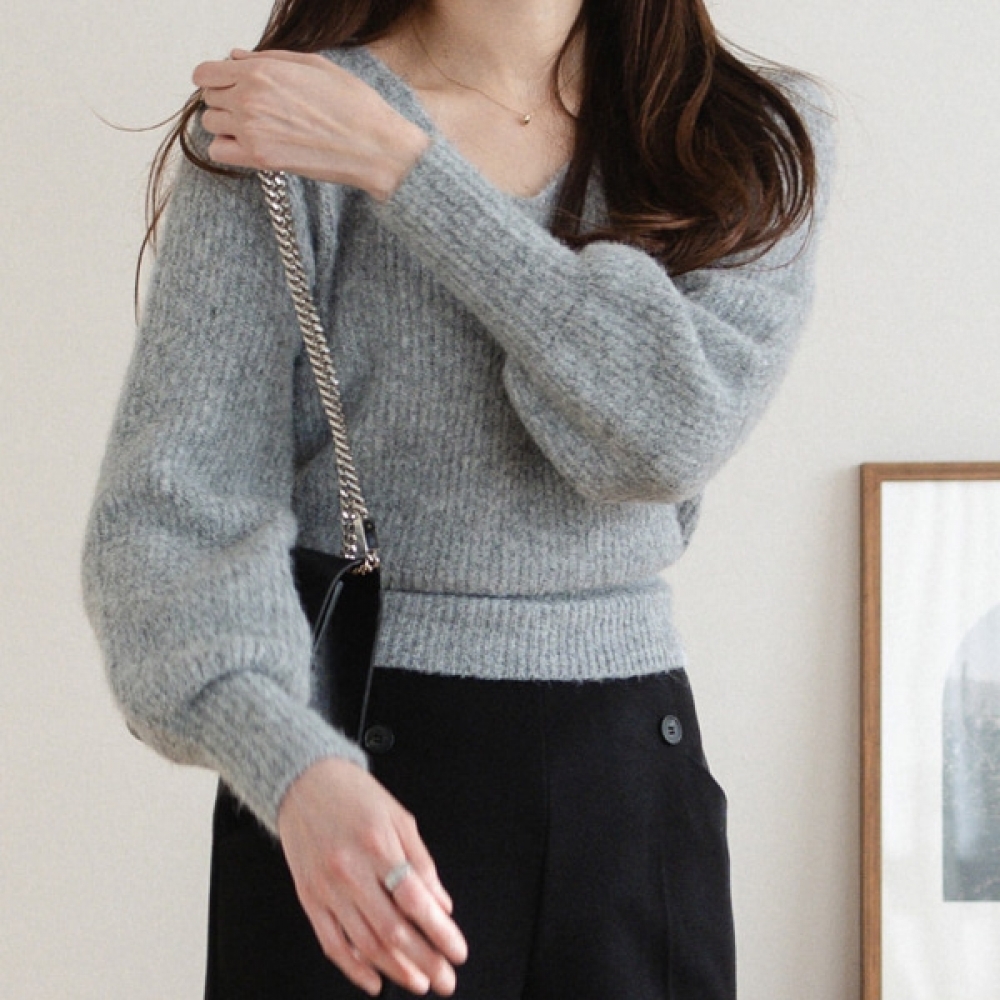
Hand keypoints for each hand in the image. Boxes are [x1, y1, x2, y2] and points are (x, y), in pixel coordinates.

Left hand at [192, 49, 431, 200]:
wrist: (374, 146)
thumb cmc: (353, 105)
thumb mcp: (313, 65)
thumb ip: (268, 59)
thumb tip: (235, 57)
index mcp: (260, 71)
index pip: (205, 73)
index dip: (215, 78)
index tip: (228, 86)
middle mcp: (249, 99)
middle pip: (209, 99)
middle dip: (225, 101)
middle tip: (252, 110)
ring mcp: (252, 130)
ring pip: (211, 124)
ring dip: (228, 126)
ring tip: (255, 129)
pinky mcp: (261, 159)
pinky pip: (218, 151)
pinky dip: (228, 149)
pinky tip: (251, 147)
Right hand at [277, 757, 467, 995]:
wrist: (303, 782)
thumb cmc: (353, 795)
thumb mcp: (399, 817)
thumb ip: (422, 862)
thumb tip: (441, 903)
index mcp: (377, 845)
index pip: (415, 900)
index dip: (440, 932)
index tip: (457, 950)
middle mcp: (350, 870)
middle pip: (392, 929)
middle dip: (424, 960)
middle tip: (446, 979)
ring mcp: (327, 888)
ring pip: (364, 943)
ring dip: (395, 970)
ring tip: (419, 982)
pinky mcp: (309, 899)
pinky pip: (332, 943)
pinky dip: (354, 968)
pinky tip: (374, 980)